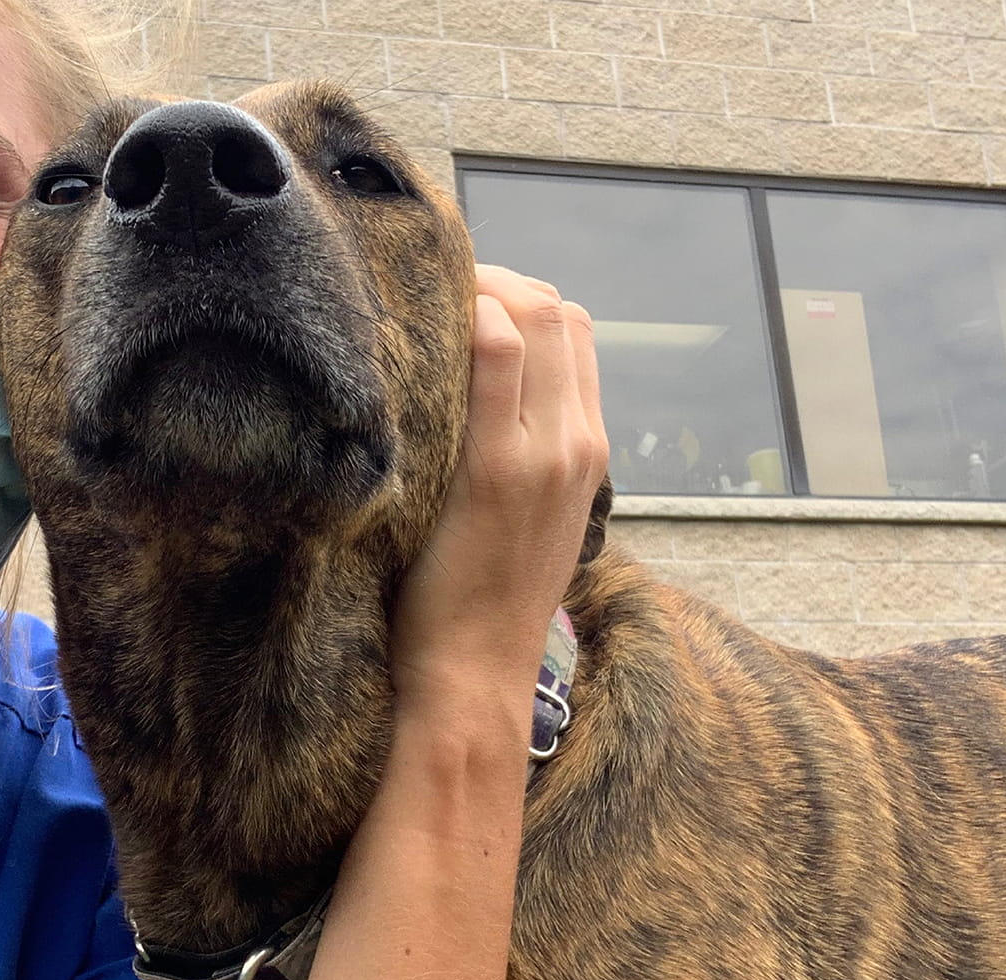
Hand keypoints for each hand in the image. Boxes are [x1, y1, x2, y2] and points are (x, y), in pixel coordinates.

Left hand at [389, 264, 607, 732]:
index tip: (458, 298)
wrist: (475, 675)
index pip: (573, 329)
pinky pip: (495, 356)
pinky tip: (418, 332)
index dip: (517, 295)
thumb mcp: (525, 523)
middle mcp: (578, 442)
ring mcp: (544, 452)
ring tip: (417, 307)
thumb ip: (521, 462)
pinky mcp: (498, 469)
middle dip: (492, 279)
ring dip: (473, 290)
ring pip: (532, 316)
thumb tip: (476, 413)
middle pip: (556, 308)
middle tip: (426, 291)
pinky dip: (464, 319)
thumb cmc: (480, 603)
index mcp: (588, 451)